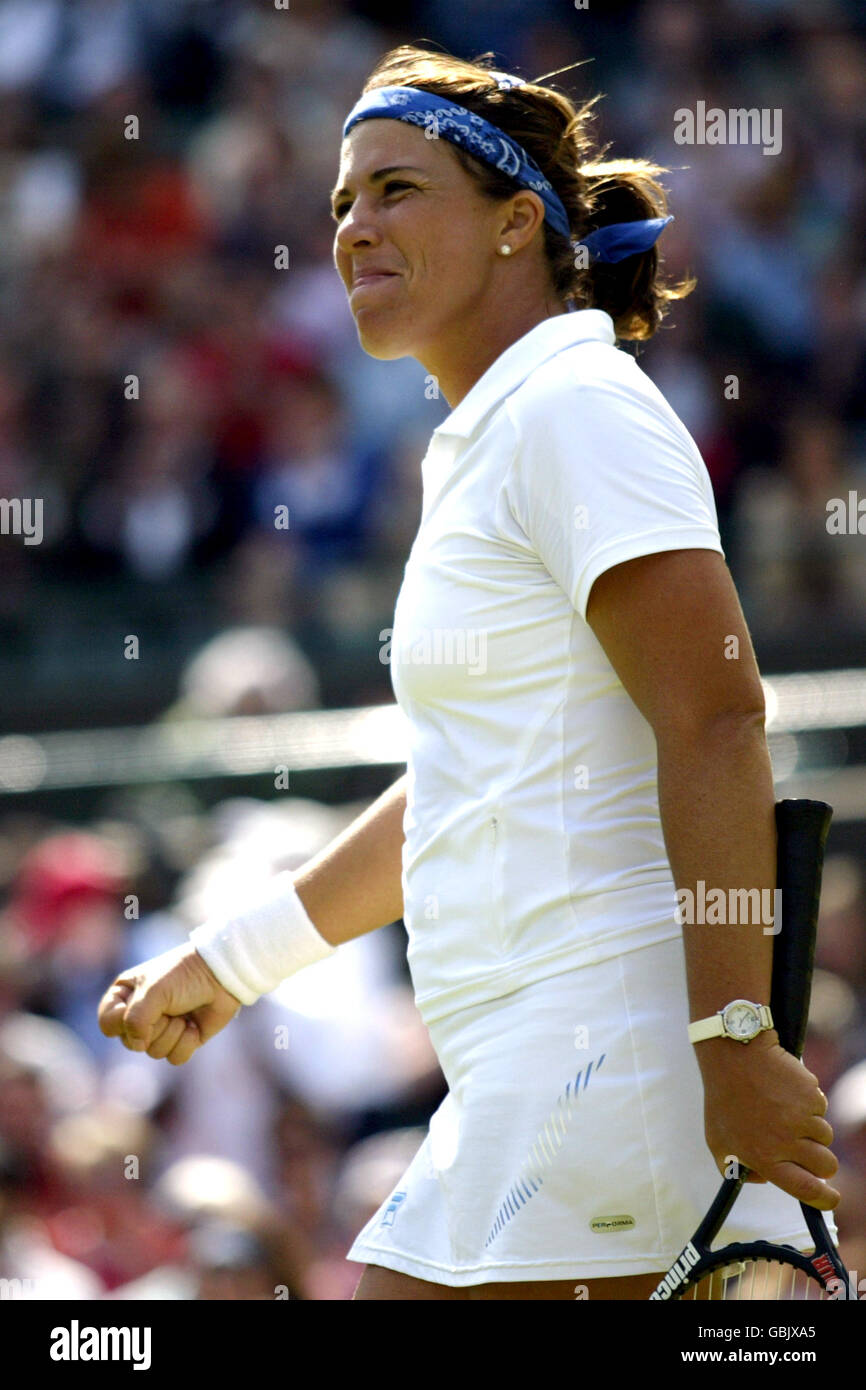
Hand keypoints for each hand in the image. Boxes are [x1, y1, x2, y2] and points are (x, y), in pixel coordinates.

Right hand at [98, 943, 242, 1065]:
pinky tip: (194, 1025)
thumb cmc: (183, 975)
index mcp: (125, 996)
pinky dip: (187, 1043)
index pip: (108, 1024)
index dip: (122, 1022)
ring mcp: (160, 1029)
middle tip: (170, 1008)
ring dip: (173, 1034)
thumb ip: (135, 1019)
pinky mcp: (181, 1040)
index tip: (140, 1006)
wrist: (222, 975)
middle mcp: (139, 1014)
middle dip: (156, 1027)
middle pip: (132, 1042)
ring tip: (184, 1015)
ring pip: (154, 1052)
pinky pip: (175, 1058)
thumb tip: (138, 1046)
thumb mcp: (153, 991)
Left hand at [697, 1029, 839, 1209]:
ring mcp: (801, 1118)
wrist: (734, 1053)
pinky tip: (786, 1091)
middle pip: (826, 1166)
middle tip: (807, 1149)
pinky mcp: (811, 1096)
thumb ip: (735, 1169)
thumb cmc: (724, 1097)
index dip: (824, 1198)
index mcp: (763, 1158)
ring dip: (812, 1128)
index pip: (805, 1189)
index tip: (831, 1198)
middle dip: (822, 1163)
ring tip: (785, 1111)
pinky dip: (808, 1102)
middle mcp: (786, 1142)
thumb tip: (763, 1180)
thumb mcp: (717, 1141)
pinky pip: (821, 1108)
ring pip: (826, 1135)